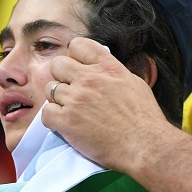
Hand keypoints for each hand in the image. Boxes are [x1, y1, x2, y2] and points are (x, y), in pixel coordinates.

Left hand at [41, 37, 171, 172]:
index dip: (75, 57)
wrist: (144, 146)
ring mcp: (77, 99)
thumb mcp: (134, 83)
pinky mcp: (68, 121)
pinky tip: (67, 125)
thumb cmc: (144, 119)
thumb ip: (114, 72)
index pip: (78, 45)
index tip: (78, 69)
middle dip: (62, 77)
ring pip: (50, 89)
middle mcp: (90, 79)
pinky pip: (46, 113)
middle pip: (57, 64)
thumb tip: (103, 69)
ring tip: (73, 112)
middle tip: (72, 92)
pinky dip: (54, 120)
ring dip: (59, 100)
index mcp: (107, 67)